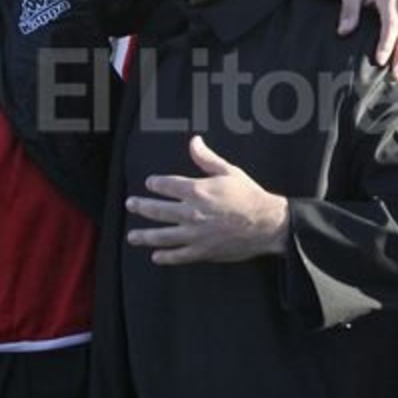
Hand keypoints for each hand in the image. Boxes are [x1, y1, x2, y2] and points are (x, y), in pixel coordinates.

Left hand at [126, 136, 288, 264]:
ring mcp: (195, 234)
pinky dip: (165, 256)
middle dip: (141, 207)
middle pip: (157, 210)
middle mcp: (191, 213)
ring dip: (144, 236)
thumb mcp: (229, 171)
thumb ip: (206, 158)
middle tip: (131, 205)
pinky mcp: (202, 251)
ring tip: (132, 236)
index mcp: (197, 191)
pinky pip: (178, 255)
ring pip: (162, 236)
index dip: (155, 183)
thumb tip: (194, 141)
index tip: (150, 183)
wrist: (266, 223)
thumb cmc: (249, 195)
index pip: (166, 185)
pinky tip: (156, 256)